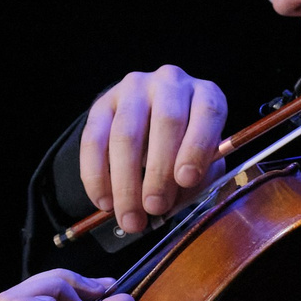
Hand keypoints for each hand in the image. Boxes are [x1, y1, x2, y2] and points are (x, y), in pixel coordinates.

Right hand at [81, 66, 227, 235]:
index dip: (197, 146)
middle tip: (154, 208)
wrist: (150, 125)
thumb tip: (170, 204)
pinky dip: (97, 176)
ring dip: (126, 182)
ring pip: (125, 134)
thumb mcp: (203, 162)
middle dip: (159, 172)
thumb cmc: (185, 149)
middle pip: (165, 123)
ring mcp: (134, 89)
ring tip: (129, 217)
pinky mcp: (102, 103)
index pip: (207, 113)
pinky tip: (104, 202)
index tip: (187, 180)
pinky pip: (93, 140)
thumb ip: (197, 179)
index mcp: (206, 94)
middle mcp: (171, 82)